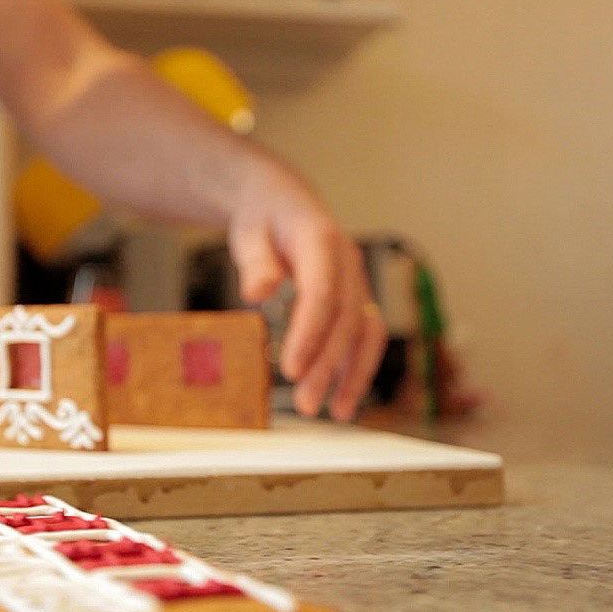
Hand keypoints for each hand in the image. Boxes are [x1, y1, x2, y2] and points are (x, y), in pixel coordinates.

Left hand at [227, 166, 386, 421]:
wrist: (281, 199)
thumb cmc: (262, 216)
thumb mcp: (247, 230)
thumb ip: (255, 260)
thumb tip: (258, 290)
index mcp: (321, 239)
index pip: (322, 293)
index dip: (310, 334)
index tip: (292, 370)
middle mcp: (347, 261)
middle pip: (345, 319)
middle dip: (328, 365)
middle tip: (305, 404)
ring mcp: (355, 279)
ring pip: (364, 332)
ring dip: (352, 374)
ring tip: (333, 412)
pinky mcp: (355, 296)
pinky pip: (364, 335)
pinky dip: (357, 367)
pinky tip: (343, 399)